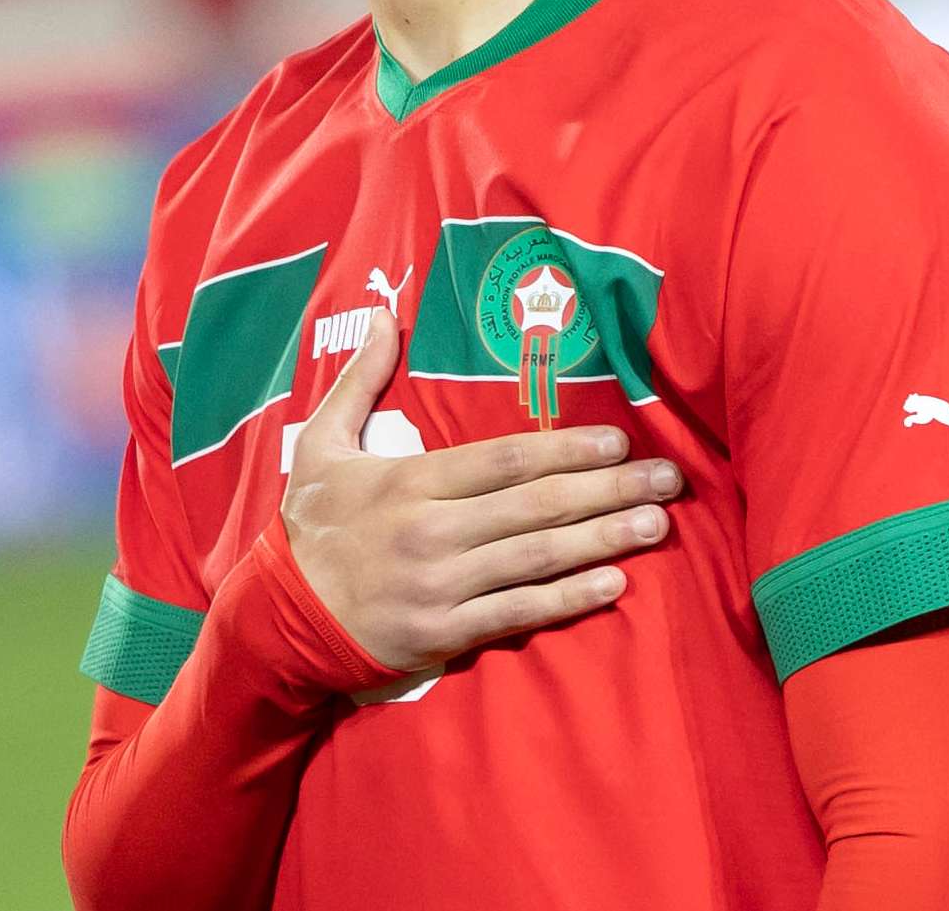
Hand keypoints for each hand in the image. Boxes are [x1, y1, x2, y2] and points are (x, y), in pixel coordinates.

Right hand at [278, 308, 680, 673]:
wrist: (281, 616)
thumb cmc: (312, 525)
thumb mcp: (321, 444)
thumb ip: (361, 381)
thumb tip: (386, 316)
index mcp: (408, 482)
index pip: (503, 460)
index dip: (566, 449)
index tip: (618, 441)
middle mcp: (430, 531)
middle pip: (534, 505)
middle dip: (608, 490)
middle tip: (667, 480)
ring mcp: (441, 585)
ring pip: (536, 557)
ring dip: (604, 540)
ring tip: (657, 525)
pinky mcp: (445, 632)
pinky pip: (519, 613)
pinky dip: (569, 599)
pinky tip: (614, 584)